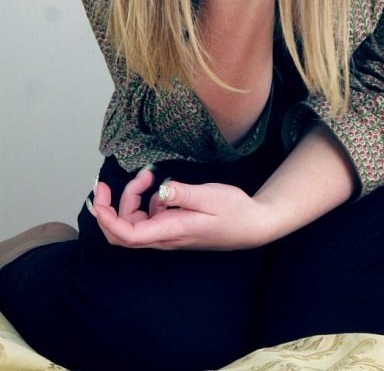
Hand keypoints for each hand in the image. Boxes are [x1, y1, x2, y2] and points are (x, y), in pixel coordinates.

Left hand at [89, 168, 278, 250]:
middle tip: (112, 182)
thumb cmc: (234, 211)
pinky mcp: (173, 229)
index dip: (107, 217)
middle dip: (111, 207)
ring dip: (131, 200)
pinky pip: (148, 219)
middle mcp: (164, 238)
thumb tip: (161, 190)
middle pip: (121, 232)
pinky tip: (163, 188)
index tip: (101, 192)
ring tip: (148, 176)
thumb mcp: (211, 196)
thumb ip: (184, 194)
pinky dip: (146, 202)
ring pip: (134, 224)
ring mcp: (168, 235)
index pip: (127, 234)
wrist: (251, 226)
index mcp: (170, 231)